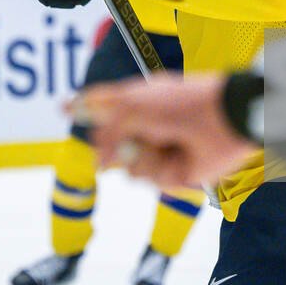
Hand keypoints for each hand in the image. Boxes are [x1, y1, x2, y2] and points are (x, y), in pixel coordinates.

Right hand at [75, 72, 255, 188]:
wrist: (222, 119)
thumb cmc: (180, 103)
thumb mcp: (132, 107)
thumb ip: (106, 130)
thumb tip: (97, 164)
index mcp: (138, 103)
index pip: (103, 106)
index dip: (83, 107)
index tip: (63, 108)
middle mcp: (146, 128)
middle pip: (111, 147)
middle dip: (118, 146)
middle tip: (138, 138)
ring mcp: (160, 151)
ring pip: (130, 169)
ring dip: (145, 158)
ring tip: (167, 145)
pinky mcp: (176, 173)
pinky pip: (152, 181)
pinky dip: (163, 170)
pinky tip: (178, 159)